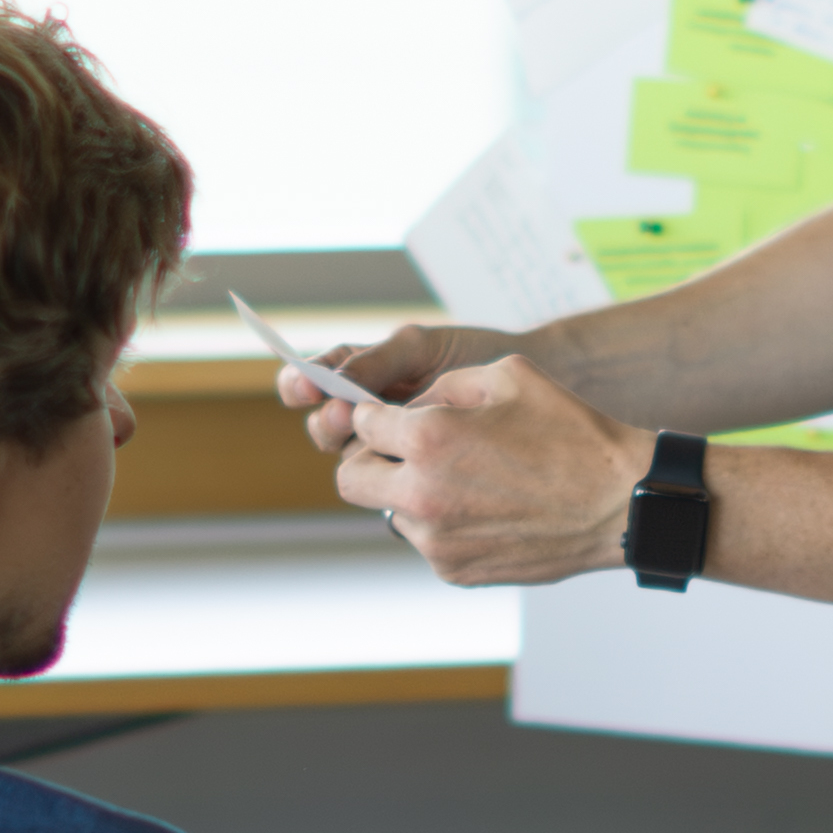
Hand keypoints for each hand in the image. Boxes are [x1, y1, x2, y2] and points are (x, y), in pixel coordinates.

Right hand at [284, 321, 517, 455]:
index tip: (306, 385)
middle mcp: (365, 415)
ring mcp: (388, 448)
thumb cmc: (474, 355)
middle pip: (324, 428)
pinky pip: (387, 484)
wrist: (533, 381)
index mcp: (357, 375)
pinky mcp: (412, 478)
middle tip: (344, 413)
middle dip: (327, 421)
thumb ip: (377, 360)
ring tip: (381, 436)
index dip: (299, 385)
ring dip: (356, 449)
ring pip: (351, 460)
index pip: (309, 383)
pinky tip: (407, 464)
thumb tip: (337, 380)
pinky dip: (391, 474)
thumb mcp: (422, 348)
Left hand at [332, 355, 653, 586]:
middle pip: (351, 478)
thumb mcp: (507, 375)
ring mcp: (435, 539)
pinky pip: (426, 541)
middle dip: (370, 460)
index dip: (375, 416)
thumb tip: (408, 407)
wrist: (620, 504)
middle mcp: (421, 492)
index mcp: (428, 438)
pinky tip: (487, 508)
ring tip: (465, 480)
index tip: (391, 419)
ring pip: (389, 511)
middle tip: (402, 452)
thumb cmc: (571, 433)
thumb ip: (443, 385)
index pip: (360, 425)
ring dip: (411, 493)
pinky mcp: (453, 570)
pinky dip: (443, 524)